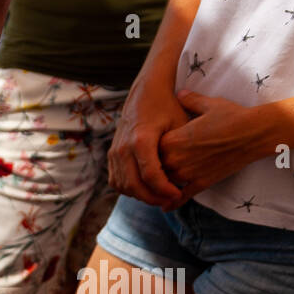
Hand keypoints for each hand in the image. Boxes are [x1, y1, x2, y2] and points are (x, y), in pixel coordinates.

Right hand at [108, 78, 187, 209]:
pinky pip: (116, 181)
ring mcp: (114, 152)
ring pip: (123, 186)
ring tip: (159, 196)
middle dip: (152, 198)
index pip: (150, 175)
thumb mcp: (179, 126)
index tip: (178, 194)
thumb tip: (181, 179)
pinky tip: (145, 188)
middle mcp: (123, 148)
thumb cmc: (168, 107)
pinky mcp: (111, 155)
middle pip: (134, 185)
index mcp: (141, 140)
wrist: (146, 92)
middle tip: (169, 200)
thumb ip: (178, 153)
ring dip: (140, 195)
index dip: (164, 190)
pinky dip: (129, 189)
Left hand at [158, 90, 270, 205]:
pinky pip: (182, 197)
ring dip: (160, 186)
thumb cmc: (232, 116)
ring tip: (154, 186)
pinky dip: (172, 203)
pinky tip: (165, 206)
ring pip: (165, 185)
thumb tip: (179, 92)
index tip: (149, 149)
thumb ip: (189, 100)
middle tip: (149, 169)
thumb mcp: (208, 104)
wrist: (255, 132)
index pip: (148, 151)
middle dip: (153, 169)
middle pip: (154, 170)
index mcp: (172, 140)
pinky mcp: (201, 183)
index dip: (148, 151)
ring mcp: (188, 174)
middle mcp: (175, 160)